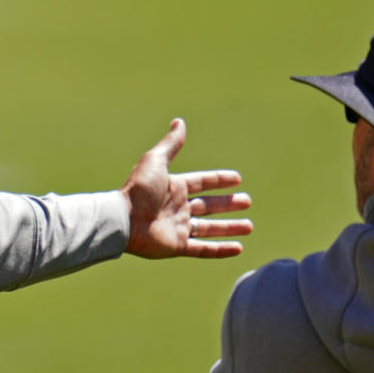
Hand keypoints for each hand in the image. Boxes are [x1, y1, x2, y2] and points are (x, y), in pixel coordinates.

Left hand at [120, 118, 251, 257]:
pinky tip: (238, 249)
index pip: (202, 182)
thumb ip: (171, 144)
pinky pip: (204, 249)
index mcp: (174, 187)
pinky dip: (221, 250)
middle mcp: (178, 207)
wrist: (124, 219)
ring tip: (249, 226)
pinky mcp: (177, 246)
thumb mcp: (156, 161)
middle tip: (247, 201)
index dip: (219, 180)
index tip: (237, 179)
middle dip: (228, 204)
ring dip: (229, 227)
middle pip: (209, 206)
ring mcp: (178, 228)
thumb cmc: (138, 189)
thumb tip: (179, 122)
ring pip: (209, 228)